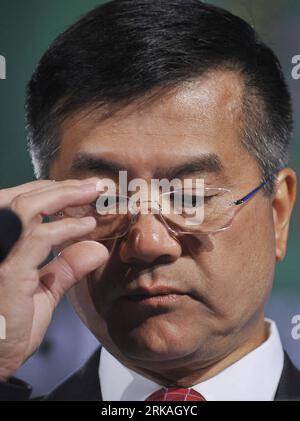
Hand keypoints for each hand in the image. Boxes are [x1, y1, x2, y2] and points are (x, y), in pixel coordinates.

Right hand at [0, 178, 108, 379]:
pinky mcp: (7, 271)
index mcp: (1, 244)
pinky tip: (87, 227)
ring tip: (92, 192)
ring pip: (27, 208)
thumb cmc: (7, 328)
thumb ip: (65, 267)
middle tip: (92, 185)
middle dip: (61, 187)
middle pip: (24, 198)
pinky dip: (65, 229)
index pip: (20, 203)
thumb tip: (95, 248)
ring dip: (64, 196)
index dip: (49, 192)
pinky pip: (38, 238)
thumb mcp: (41, 292)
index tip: (79, 190)